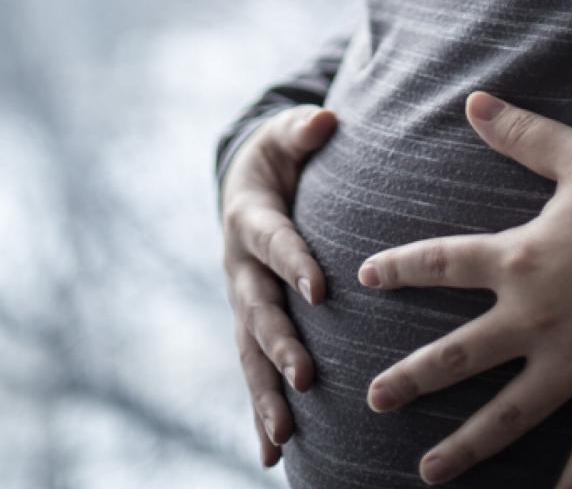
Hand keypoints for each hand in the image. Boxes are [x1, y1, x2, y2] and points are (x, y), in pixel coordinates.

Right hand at [221, 105, 336, 466]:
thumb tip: (326, 120)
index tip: (322, 290)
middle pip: (257, 311)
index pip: (274, 243)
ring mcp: (244, 301)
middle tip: (306, 375)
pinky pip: (253, 371)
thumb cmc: (279, 159)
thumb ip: (303, 130)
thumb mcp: (286, 135)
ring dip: (266, 394)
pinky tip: (273, 455)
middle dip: (279, 345)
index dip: (294, 263)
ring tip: (284, 436)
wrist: (248, 187)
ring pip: (249, 354)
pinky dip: (261, 412)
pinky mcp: (251, 324)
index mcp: (251, 219)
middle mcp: (241, 268)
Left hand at [357, 92, 571, 487]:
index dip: (401, 268)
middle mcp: (534, 319)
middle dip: (412, 379)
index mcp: (520, 261)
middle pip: (458, 355)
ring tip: (427, 471)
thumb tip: (474, 102)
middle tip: (374, 400)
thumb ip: (523, 134)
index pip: (442, 263)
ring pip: (508, 415)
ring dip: (466, 446)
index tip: (368, 277)